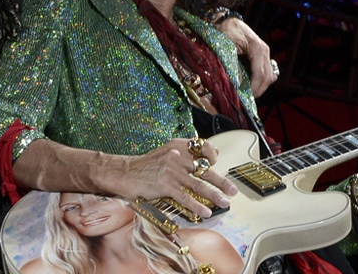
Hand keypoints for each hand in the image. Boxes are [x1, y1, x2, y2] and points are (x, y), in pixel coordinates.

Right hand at [102, 138, 237, 217]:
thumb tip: (213, 155)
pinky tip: (205, 212)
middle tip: (233, 191)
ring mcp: (171, 171)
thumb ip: (187, 153)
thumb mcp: (167, 151)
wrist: (124, 172)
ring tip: (224, 203)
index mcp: (178, 145)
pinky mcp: (165, 185)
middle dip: (222, 181)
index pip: (204, 148)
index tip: (216, 165)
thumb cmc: (147, 165)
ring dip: (214, 195)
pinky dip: (197, 205)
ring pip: (198, 185)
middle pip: (205, 169)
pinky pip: (185, 197)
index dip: (213, 157)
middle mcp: (177, 156)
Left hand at [215, 18, 275, 96]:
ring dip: (261, 86)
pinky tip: (252, 83)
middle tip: (247, 98)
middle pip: (268, 76)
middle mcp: (265, 50)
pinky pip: (267, 71)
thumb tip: (237, 84)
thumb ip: (233, 66)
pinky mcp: (262, 55)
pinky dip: (261, 80)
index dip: (255, 87)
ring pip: (270, 75)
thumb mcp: (226, 48)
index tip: (246, 97)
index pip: (261, 73)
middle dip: (259, 89)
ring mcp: (265, 52)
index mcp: (257, 48)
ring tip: (249, 92)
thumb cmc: (224, 31)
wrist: (225, 20)